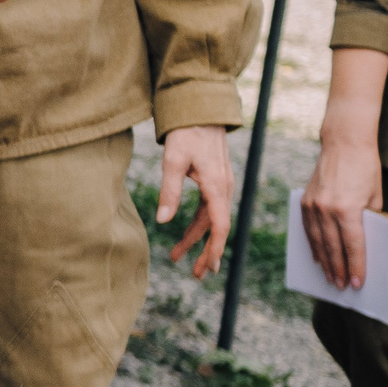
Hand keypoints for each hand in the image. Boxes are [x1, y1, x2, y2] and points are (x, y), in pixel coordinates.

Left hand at [156, 124, 234, 277]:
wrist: (201, 111)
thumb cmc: (186, 134)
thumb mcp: (172, 161)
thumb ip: (169, 191)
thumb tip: (164, 220)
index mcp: (217, 186)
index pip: (219, 225)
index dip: (213, 248)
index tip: (207, 267)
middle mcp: (224, 188)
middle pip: (217, 228)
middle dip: (206, 252)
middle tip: (196, 275)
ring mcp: (221, 185)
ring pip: (211, 220)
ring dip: (197, 239)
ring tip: (178, 257)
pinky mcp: (215, 181)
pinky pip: (208, 209)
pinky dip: (198, 225)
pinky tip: (185, 234)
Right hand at [303, 48, 387, 289]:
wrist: (344, 143)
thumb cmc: (365, 169)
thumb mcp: (374, 196)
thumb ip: (369, 219)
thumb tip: (363, 243)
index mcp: (347, 208)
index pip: (353, 245)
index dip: (356, 266)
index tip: (358, 283)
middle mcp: (326, 210)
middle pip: (333, 248)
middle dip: (339, 269)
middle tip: (342, 286)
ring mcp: (312, 207)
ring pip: (318, 243)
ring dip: (325, 262)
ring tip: (330, 278)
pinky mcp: (304, 203)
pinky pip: (308, 231)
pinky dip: (314, 246)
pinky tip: (319, 257)